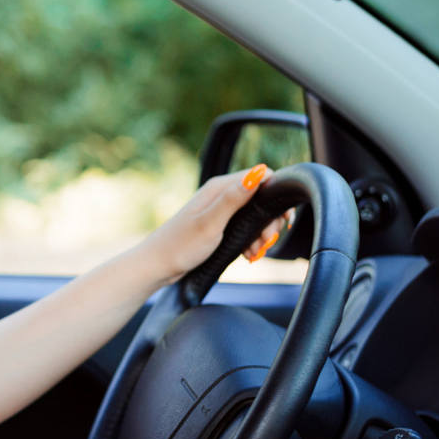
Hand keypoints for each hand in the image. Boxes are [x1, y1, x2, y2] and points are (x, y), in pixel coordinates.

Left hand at [141, 164, 291, 284]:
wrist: (158, 266)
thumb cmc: (180, 246)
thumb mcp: (210, 223)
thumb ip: (233, 199)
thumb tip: (258, 173)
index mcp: (219, 188)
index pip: (262, 175)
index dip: (276, 195)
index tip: (280, 220)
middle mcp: (220, 195)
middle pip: (262, 198)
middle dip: (271, 221)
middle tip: (266, 241)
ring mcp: (219, 210)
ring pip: (255, 215)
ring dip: (262, 234)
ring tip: (255, 252)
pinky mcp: (218, 225)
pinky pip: (245, 228)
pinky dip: (251, 241)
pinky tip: (249, 254)